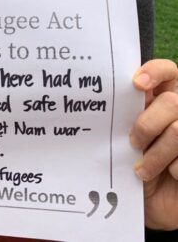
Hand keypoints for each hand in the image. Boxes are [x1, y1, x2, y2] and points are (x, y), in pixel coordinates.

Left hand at [130, 59, 177, 229]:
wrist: (150, 204)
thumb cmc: (133, 164)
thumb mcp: (124, 138)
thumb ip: (125, 115)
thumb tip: (104, 100)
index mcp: (161, 98)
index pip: (167, 71)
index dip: (155, 71)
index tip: (136, 84)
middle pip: (172, 102)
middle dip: (147, 124)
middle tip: (133, 142)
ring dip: (156, 154)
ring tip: (142, 169)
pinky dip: (172, 170)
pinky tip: (168, 177)